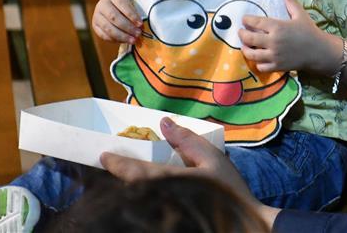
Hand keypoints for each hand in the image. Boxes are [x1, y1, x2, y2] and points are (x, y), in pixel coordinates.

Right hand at [92, 0, 141, 44]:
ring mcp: (96, 15)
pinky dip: (115, 40)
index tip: (140, 24)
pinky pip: (103, 35)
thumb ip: (138, 11)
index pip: (122, 4)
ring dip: (122, 36)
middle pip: (113, 17)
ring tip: (133, 40)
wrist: (119, 7)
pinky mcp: (95, 26)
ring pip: (108, 28)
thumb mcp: (135, 2)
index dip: (131, 15)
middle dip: (127, 27)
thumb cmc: (130, 4)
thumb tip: (142, 26)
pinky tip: (125, 41)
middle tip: (138, 34)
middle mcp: (102, 4)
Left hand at [100, 118, 279, 226]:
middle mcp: (158, 200)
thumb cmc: (228, 191)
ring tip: (119, 180)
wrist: (242, 226)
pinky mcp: (166, 223)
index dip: (115, 163)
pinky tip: (141, 195)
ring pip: (132, 201)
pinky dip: (137, 202)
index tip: (104, 155)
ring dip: (124, 190)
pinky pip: (143, 211)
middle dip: (114, 178)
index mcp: (168, 181)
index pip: (132, 172)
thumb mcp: (212, 159)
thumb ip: (187, 140)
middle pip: (126, 189)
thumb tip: (164, 122)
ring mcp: (159, 215)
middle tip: (107, 167)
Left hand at [239, 0, 335, 73]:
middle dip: (242, 34)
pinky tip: (258, 59)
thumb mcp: (300, 15)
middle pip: (249, 38)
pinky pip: (261, 67)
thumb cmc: (309, 32)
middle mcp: (273, 41)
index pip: (255, 22)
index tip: (244, 19)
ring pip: (251, 54)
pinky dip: (257, 63)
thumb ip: (291, 3)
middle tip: (241, 32)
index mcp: (277, 27)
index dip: (247, 20)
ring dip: (245, 50)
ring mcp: (274, 55)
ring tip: (245, 46)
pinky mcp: (277, 66)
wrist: (319, 51)